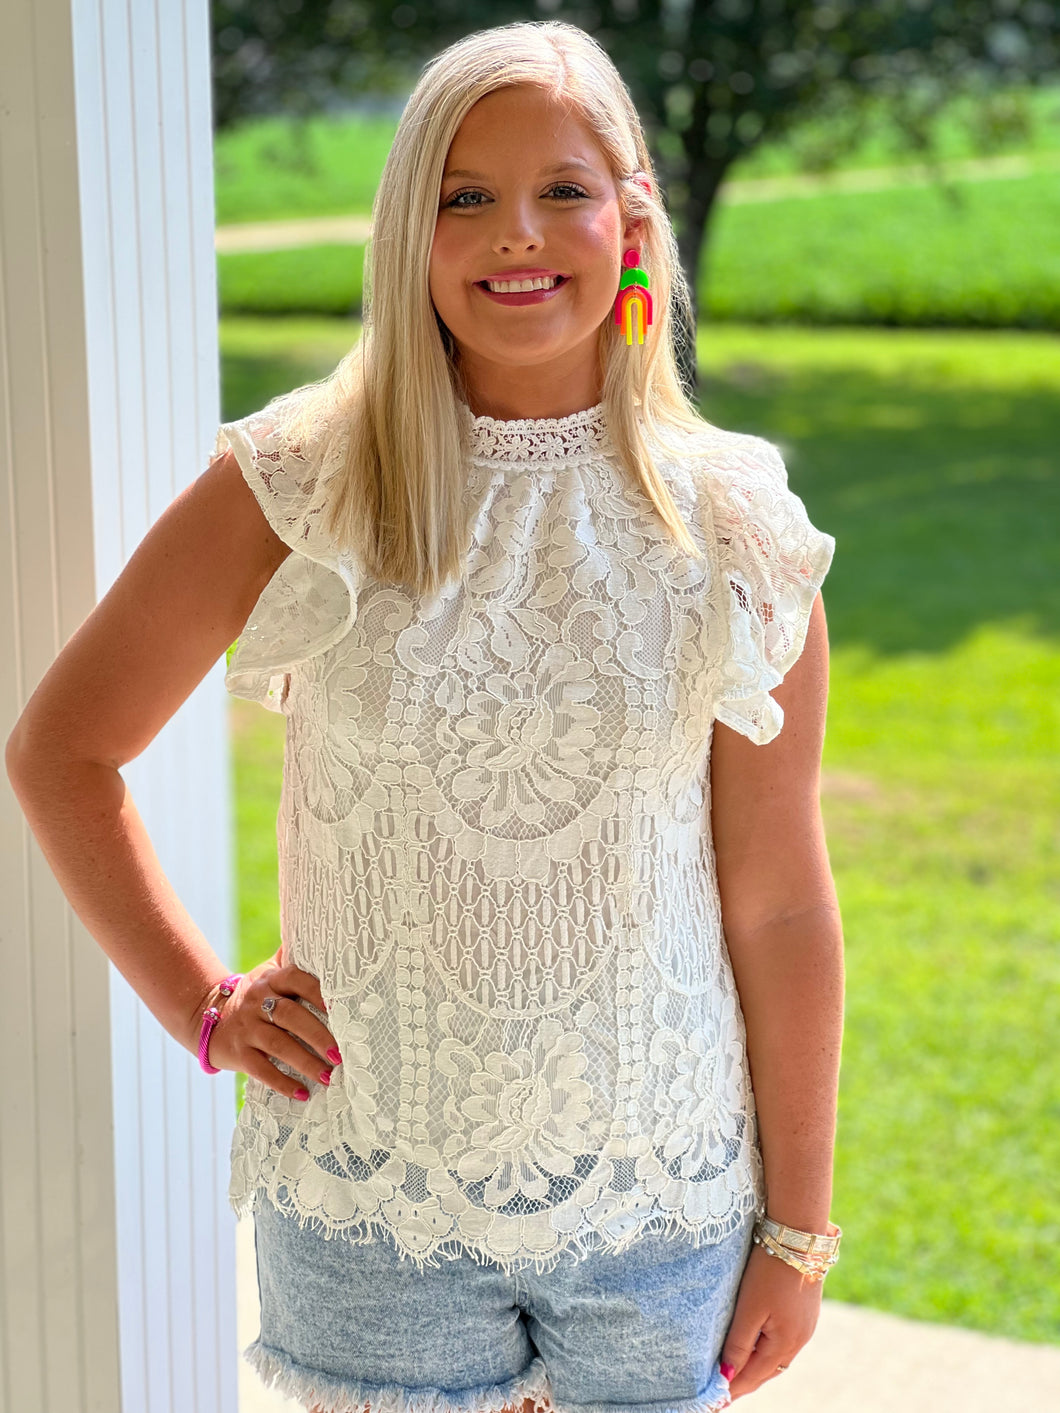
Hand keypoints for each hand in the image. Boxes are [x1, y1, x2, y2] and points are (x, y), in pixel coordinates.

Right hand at [199, 951, 340, 1099]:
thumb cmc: (254, 995)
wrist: (206, 1016)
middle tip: (341, 1054)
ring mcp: (247, 1028)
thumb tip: (325, 934)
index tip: (340, 1009)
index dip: (318, 993)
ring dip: (305, 1062)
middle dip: (318, 1035)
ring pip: (278, 1045)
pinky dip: (282, 1083)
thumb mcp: (269, 972)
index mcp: (271, 980)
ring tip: (328, 1076)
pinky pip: (260, 1070)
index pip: (297, 980)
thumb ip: (292, 958)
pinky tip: (302, 1094)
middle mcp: (258, 1001)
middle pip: (291, 1016)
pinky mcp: (237, 1052)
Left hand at [720, 1241, 823, 1398]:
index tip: (715, 1403)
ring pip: (776, 1358)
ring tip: (734, 1373)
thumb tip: (728, 1377)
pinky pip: (782, 1342)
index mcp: (785, 1344)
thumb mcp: (749, 1308)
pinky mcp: (805, 1312)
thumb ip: (738, 1344)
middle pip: (767, 1372)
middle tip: (722, 1393)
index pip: (753, 1377)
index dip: (733, 1390)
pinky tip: (755, 1345)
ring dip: (756, 1367)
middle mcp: (799, 1340)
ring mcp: (805, 1326)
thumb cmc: (770, 1271)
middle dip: (745, 1382)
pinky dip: (766, 1350)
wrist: (799, 1237)